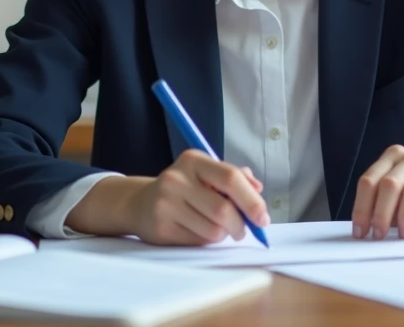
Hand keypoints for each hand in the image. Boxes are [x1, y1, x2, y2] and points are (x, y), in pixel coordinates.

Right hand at [123, 149, 269, 245]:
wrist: (140, 204)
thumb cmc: (184, 188)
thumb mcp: (206, 174)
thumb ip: (235, 178)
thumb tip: (258, 189)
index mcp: (193, 160)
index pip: (230, 178)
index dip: (252, 200)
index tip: (263, 218)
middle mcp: (177, 179)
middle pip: (224, 209)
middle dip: (240, 225)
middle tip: (243, 230)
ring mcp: (166, 204)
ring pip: (213, 230)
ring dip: (223, 234)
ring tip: (216, 228)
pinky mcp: (161, 228)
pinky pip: (198, 242)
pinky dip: (207, 241)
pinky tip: (198, 231)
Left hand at [351, 145, 403, 239]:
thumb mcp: (397, 200)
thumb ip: (380, 205)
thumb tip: (362, 229)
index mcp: (395, 156)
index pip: (369, 180)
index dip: (361, 208)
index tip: (360, 232)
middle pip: (389, 184)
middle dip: (380, 213)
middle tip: (379, 236)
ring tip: (403, 236)